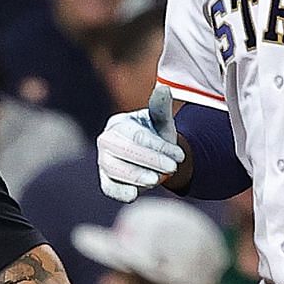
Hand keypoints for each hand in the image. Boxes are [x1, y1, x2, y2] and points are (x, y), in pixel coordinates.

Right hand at [98, 83, 184, 200]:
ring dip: (137, 176)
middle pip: (124, 151)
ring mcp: (104, 162)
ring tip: (158, 180)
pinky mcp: (106, 180)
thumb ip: (161, 108)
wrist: (153, 158)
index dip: (158, 146)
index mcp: (118, 124)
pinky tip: (134, 195)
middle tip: (173, 168)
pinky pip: (109, 187)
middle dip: (150, 161)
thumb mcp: (161, 123)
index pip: (137, 135)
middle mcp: (106, 141)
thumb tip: (163, 88)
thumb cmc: (156, 137)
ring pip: (116, 170)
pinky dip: (120, 192)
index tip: (180, 156)